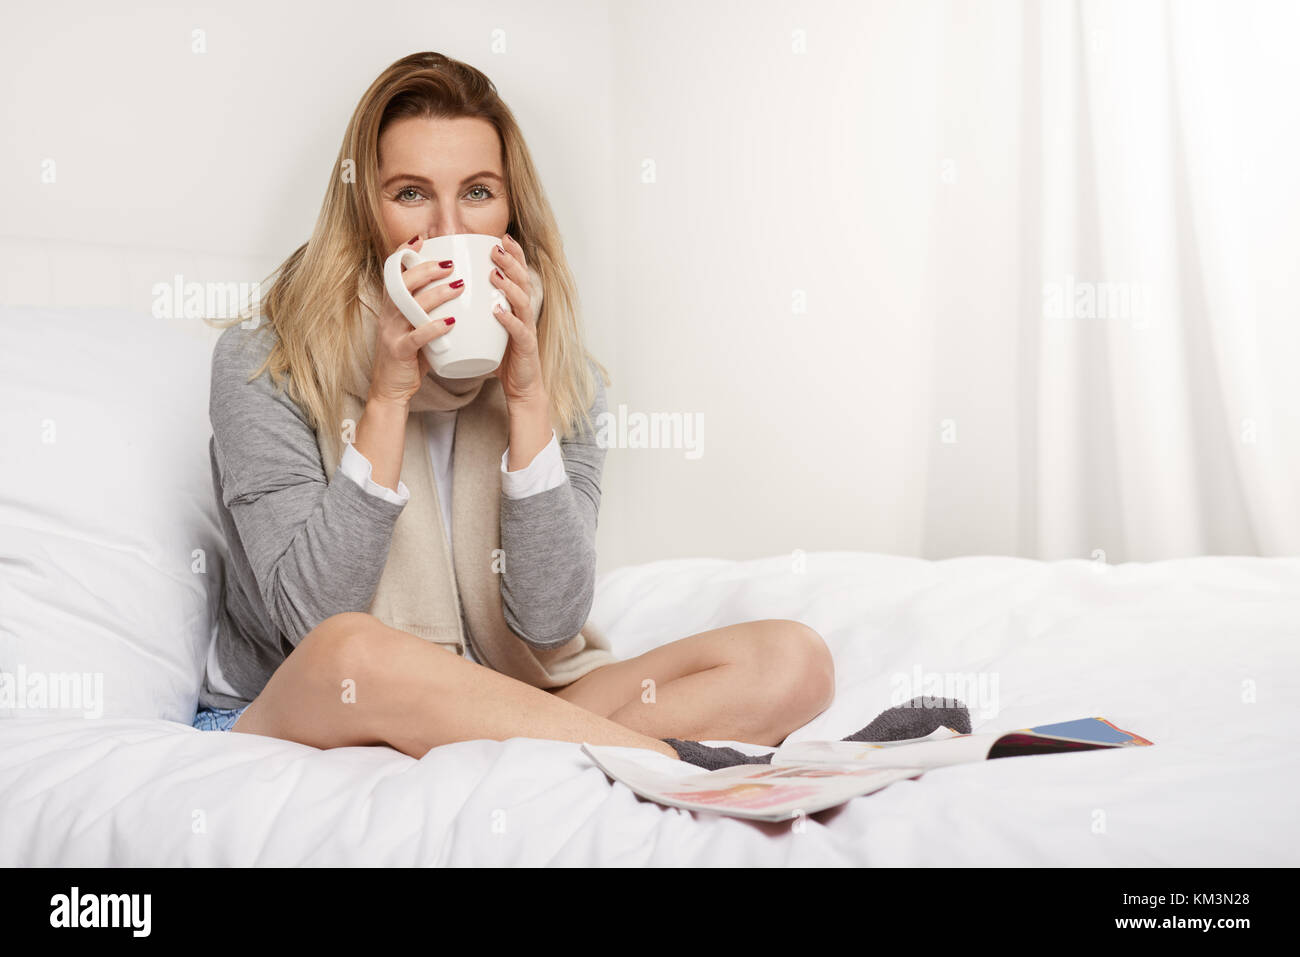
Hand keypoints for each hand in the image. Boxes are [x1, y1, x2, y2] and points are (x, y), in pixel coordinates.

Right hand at [369, 235, 465, 405]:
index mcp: (391, 306)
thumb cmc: (410, 357)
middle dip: (427, 269)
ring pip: (410, 305)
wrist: (391, 390)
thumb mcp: (417, 327)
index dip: (404, 253)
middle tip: (451, 263)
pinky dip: (434, 328)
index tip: (422, 238)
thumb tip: (458, 289)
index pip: (393, 272)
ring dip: (436, 293)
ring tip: (459, 285)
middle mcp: (388, 315)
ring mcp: (391, 332)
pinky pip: (416, 337)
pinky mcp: (399, 352)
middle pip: (402, 283)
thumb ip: (430, 310)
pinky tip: (451, 323)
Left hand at [489, 233, 546, 405]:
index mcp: (517, 306)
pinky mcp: (526, 348)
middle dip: (511, 262)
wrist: (520, 387)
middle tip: (496, 247)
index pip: (518, 274)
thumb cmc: (503, 356)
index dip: (513, 254)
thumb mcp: (489, 326)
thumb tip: (449, 289)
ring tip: (494, 274)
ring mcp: (527, 330)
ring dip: (509, 285)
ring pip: (523, 301)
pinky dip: (509, 319)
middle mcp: (525, 314)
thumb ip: (477, 308)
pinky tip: (498, 310)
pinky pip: (519, 331)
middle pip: (523, 281)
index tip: (500, 237)